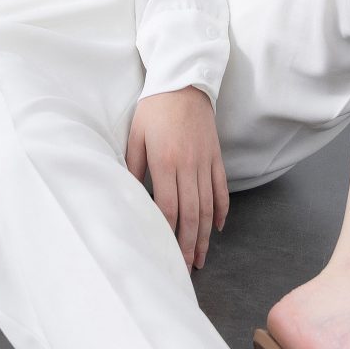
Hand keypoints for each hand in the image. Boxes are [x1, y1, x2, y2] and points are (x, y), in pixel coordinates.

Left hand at [124, 87, 228, 270]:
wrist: (184, 81)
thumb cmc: (155, 108)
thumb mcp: (136, 135)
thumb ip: (133, 166)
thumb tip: (128, 193)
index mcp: (165, 162)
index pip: (167, 206)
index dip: (167, 232)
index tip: (165, 253)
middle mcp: (188, 165)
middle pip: (190, 213)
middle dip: (187, 244)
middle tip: (186, 267)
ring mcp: (205, 162)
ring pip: (207, 206)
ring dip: (203, 235)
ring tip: (200, 257)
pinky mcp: (216, 157)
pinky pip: (220, 189)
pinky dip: (220, 210)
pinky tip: (216, 228)